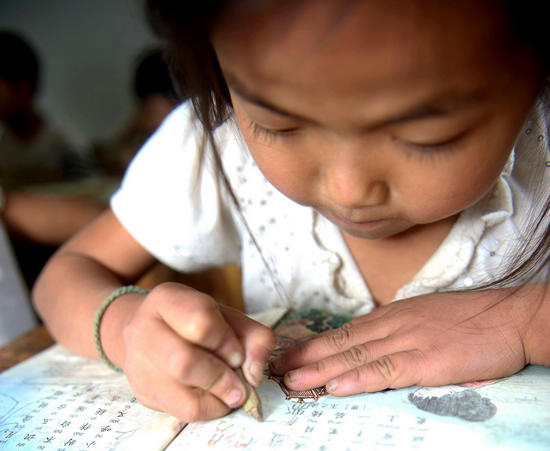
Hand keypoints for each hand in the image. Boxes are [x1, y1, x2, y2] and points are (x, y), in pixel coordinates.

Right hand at [120, 282, 275, 421]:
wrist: (149, 334)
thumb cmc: (194, 322)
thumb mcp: (228, 317)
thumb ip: (254, 336)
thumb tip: (255, 372)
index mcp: (167, 299)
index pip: (199, 320)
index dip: (226, 341)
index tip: (237, 353)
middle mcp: (144, 330)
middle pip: (184, 362)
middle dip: (221, 376)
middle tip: (239, 381)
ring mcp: (139, 365)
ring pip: (183, 393)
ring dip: (219, 396)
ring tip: (232, 391)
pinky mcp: (144, 393)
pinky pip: (184, 412)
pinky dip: (210, 408)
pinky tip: (216, 397)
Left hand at [270, 289, 534, 395]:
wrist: (507, 316)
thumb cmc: (469, 318)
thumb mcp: (424, 316)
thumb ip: (396, 329)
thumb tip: (371, 343)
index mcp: (391, 316)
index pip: (343, 332)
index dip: (313, 345)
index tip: (289, 355)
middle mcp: (392, 325)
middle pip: (340, 343)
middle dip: (305, 357)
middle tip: (274, 368)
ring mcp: (408, 341)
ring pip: (354, 356)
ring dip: (320, 369)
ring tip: (291, 379)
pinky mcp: (427, 360)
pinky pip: (386, 370)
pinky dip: (358, 378)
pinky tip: (336, 385)